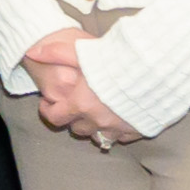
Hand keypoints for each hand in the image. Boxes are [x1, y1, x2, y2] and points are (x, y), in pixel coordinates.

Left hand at [23, 29, 136, 147]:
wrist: (157, 68)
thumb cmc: (118, 58)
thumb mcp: (83, 51)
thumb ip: (56, 53)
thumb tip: (32, 52)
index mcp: (81, 104)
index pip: (55, 118)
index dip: (48, 110)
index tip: (49, 102)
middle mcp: (98, 120)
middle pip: (76, 128)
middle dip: (72, 117)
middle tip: (73, 103)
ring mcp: (118, 128)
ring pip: (98, 136)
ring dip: (93, 126)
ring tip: (94, 112)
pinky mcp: (137, 129)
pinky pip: (121, 137)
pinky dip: (116, 130)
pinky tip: (117, 117)